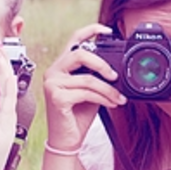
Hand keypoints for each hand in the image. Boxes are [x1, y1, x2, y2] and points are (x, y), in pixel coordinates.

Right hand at [44, 24, 126, 149]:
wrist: (67, 140)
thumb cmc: (77, 116)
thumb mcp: (90, 91)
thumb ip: (96, 76)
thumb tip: (115, 68)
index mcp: (60, 67)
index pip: (73, 40)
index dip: (90, 30)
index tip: (108, 30)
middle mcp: (53, 72)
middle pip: (80, 54)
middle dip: (102, 64)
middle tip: (115, 76)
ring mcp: (52, 84)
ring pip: (87, 78)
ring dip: (108, 89)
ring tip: (118, 97)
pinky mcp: (56, 98)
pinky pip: (86, 93)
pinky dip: (103, 98)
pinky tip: (111, 104)